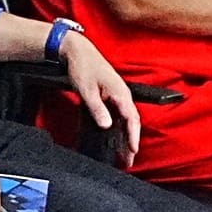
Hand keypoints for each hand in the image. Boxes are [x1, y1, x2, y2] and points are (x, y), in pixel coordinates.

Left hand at [55, 25, 145, 160]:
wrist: (77, 51)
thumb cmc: (84, 67)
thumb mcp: (87, 90)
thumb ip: (97, 109)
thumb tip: (106, 125)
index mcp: (120, 93)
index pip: (132, 119)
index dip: (133, 136)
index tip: (133, 150)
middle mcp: (122, 95)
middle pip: (131, 122)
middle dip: (131, 141)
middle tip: (129, 160)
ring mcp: (116, 96)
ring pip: (124, 120)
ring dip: (124, 137)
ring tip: (122, 154)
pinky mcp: (109, 97)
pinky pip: (117, 116)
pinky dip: (117, 128)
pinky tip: (112, 139)